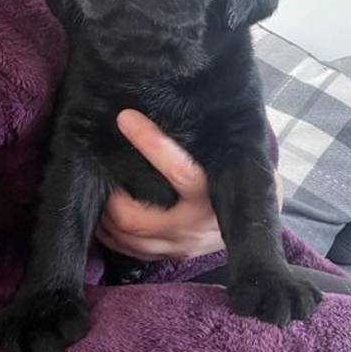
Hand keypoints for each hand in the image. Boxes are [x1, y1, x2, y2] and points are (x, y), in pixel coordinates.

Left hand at [96, 109, 282, 260]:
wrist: (253, 215)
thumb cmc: (233, 173)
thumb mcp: (224, 155)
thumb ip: (200, 140)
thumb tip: (169, 96)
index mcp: (212, 192)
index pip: (180, 169)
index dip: (151, 143)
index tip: (126, 117)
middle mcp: (196, 223)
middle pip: (138, 216)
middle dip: (111, 198)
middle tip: (98, 173)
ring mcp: (181, 244)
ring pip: (129, 237)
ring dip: (106, 218)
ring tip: (96, 194)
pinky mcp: (173, 255)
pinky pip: (133, 251)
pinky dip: (113, 235)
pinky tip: (106, 218)